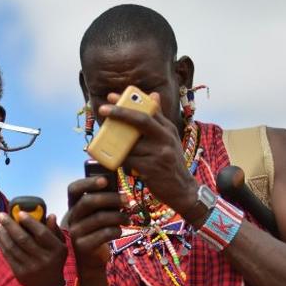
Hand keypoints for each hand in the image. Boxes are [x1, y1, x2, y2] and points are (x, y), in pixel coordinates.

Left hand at [0, 211, 66, 285]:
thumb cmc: (54, 259)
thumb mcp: (60, 245)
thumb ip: (54, 230)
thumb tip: (49, 214)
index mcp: (56, 250)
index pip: (42, 233)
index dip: (30, 222)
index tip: (20, 213)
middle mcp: (44, 259)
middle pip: (23, 239)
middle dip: (10, 225)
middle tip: (1, 215)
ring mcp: (30, 267)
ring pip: (13, 247)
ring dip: (3, 234)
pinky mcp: (19, 273)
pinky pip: (8, 256)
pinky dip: (2, 244)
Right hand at [66, 175, 127, 273]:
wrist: (89, 259)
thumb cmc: (96, 231)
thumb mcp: (95, 215)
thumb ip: (102, 203)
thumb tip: (119, 190)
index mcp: (73, 206)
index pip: (73, 189)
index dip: (88, 182)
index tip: (105, 180)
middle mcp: (71, 218)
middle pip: (88, 202)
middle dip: (110, 198)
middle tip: (127, 199)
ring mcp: (75, 232)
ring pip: (99, 218)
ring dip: (118, 216)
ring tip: (127, 218)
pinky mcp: (83, 246)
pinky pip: (104, 233)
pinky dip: (116, 230)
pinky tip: (120, 231)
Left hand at [98, 92, 200, 222]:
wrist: (183, 190)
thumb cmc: (170, 163)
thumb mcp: (169, 139)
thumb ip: (159, 119)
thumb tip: (153, 95)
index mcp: (168, 129)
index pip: (149, 109)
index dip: (129, 101)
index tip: (111, 96)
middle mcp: (166, 138)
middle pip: (141, 120)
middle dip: (120, 113)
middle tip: (102, 109)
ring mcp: (160, 153)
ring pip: (131, 144)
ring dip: (116, 144)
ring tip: (106, 144)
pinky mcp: (152, 169)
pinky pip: (129, 160)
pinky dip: (120, 160)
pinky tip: (115, 160)